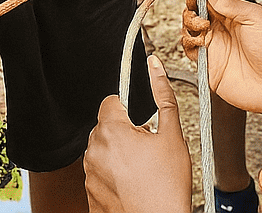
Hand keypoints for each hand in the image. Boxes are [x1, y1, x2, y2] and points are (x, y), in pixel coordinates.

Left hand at [85, 55, 193, 212]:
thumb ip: (163, 96)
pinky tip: (133, 185)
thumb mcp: (172, 136)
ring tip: (142, 170)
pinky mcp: (89, 195)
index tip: (142, 122)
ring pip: (102, 151)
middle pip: (105, 127)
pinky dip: (113, 176)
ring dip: (118, 154)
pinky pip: (98, 175)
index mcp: (111, 132)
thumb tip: (154, 67)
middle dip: (124, 132)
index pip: (111, 102)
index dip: (129, 108)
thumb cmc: (166, 187)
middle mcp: (93, 152)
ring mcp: (88, 175)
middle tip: (147, 148)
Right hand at [183, 0, 261, 118]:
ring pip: (189, 29)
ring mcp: (214, 47)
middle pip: (195, 10)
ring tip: (203, 24)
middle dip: (191, 3)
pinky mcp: (208, 66)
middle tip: (195, 3)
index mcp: (233, 14)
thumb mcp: (255, 17)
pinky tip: (200, 40)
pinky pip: (189, 52)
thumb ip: (228, 2)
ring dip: (190, 22)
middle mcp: (221, 29)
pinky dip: (188, 43)